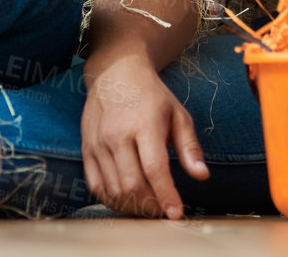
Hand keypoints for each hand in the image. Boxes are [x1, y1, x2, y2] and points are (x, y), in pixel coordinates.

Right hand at [80, 50, 208, 218]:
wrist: (114, 73)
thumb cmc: (151, 96)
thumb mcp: (178, 114)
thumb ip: (189, 147)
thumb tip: (202, 176)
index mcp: (144, 124)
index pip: (154, 169)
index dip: (166, 195)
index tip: (176, 213)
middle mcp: (117, 135)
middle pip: (132, 185)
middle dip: (151, 205)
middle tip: (163, 210)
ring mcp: (98, 143)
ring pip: (113, 190)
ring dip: (133, 206)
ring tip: (149, 206)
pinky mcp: (86, 149)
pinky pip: (96, 186)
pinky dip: (111, 200)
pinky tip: (127, 200)